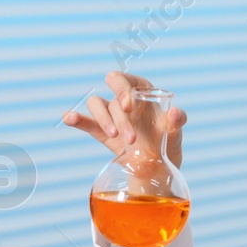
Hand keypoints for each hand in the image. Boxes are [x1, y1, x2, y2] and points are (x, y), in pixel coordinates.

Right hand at [61, 70, 187, 164]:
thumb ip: (177, 121)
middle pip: (112, 96)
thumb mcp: (176, 132)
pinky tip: (69, 118)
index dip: (123, 89)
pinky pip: (86, 122)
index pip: (126, 80)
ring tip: (115, 137)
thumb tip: (175, 112)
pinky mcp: (102, 132)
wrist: (158, 166)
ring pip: (97, 105)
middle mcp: (123, 100)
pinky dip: (76, 119)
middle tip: (132, 137)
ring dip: (104, 120)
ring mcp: (111, 115)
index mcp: (141, 91)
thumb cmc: (168, 142)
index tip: (129, 107)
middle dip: (118, 114)